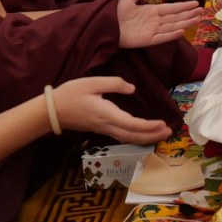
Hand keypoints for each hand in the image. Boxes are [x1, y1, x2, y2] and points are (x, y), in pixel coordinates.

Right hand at [52, 75, 172, 143]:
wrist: (51, 111)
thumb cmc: (70, 94)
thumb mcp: (91, 82)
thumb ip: (114, 83)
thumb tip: (132, 89)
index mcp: (107, 114)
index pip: (132, 124)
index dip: (149, 126)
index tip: (163, 123)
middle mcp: (107, 125)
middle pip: (134, 136)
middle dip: (153, 136)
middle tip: (169, 133)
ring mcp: (104, 130)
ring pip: (129, 138)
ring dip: (146, 138)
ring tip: (161, 134)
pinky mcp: (101, 129)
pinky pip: (123, 137)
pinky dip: (136, 137)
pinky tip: (143, 134)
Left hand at [115, 0, 204, 47]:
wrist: (106, 25)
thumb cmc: (115, 12)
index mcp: (151, 11)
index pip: (171, 8)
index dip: (183, 6)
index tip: (195, 3)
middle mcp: (155, 21)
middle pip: (175, 17)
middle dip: (189, 14)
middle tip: (202, 11)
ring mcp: (152, 31)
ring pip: (172, 26)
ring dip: (185, 22)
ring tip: (197, 19)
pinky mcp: (147, 40)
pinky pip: (162, 37)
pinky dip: (171, 35)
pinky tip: (182, 31)